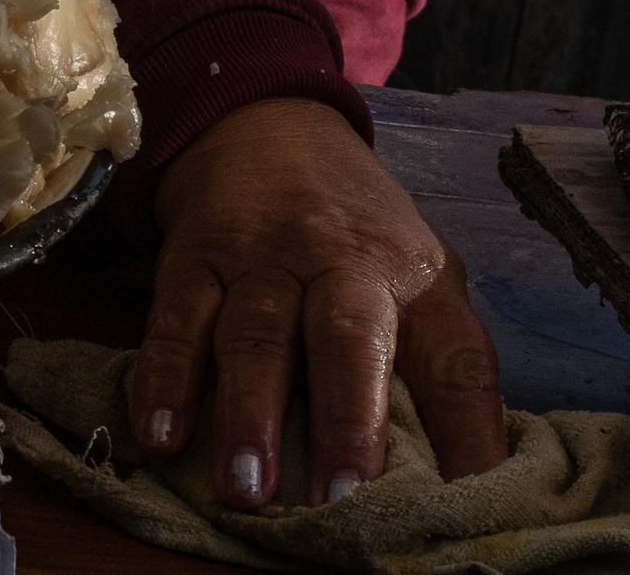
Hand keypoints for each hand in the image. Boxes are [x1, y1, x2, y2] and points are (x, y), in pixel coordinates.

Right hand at [131, 97, 509, 507]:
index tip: (468, 495)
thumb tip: (467, 477)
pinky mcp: (197, 257)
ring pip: (258, 335)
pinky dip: (165, 379)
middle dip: (347, 417)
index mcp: (417, 281)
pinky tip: (161, 435)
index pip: (457, 359)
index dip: (467, 428)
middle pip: (349, 335)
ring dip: (250, 413)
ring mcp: (265, 258)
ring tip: (246, 487)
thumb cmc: (361, 239)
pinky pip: (177, 321)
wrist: (274, 131)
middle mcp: (345, 263)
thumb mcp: (420, 282)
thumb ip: (442, 369)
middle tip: (338, 499)